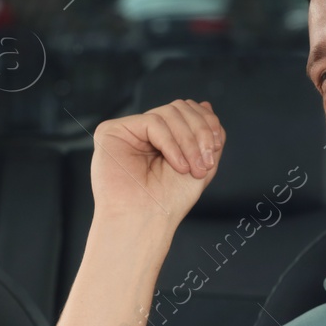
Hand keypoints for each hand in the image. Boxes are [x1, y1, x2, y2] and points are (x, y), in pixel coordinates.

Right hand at [91, 100, 224, 225]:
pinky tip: (176, 165)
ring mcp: (127, 131)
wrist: (146, 220)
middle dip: (200, 132)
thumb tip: (206, 105)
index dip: (206, 123)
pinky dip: (171, 143)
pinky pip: (152, 122)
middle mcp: (143, 133)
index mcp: (162, 139)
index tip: (214, 150)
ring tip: (191, 168)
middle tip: (205, 162)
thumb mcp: (202, 164)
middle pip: (179, 108)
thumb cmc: (169, 201)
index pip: (187, 112)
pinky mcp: (111, 132)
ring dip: (188, 141)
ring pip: (168, 112)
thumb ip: (207, 135)